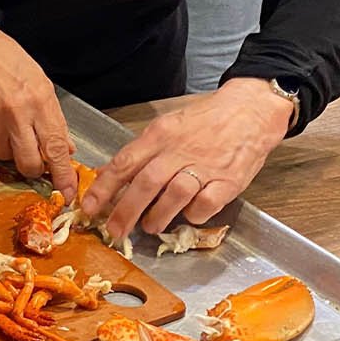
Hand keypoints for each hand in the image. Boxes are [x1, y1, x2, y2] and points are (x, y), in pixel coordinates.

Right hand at [0, 24, 78, 200]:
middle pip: (28, 163)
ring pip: (5, 157)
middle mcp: (15, 114)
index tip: (67, 192)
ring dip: (11, 149)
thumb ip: (55, 120)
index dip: (62, 176)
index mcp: (38, 102)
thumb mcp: (42, 85)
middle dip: (34, 169)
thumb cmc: (11, 61)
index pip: (54, 149)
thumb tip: (65, 150)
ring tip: (9, 126)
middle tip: (34, 159)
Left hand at [79, 77, 292, 241]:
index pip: (124, 163)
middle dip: (125, 212)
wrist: (250, 110)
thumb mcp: (167, 126)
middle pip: (146, 184)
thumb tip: (109, 174)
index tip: (89, 207)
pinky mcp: (228, 182)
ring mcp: (205, 166)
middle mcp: (180, 150)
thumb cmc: (206, 120)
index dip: (103, 189)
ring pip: (174, 196)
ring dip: (157, 217)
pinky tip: (188, 215)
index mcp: (160, 134)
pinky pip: (205, 205)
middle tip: (115, 231)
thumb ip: (142, 151)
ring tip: (149, 226)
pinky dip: (193, 215)